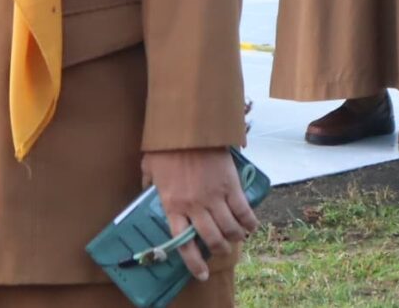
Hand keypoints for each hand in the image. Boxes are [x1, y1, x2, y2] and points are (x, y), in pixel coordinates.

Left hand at [141, 148, 258, 283]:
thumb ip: (149, 183)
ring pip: (230, 229)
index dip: (194, 262)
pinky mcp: (231, 186)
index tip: (201, 273)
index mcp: (172, 205)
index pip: (183, 243)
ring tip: (236, 238)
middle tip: (222, 249)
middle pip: (211, 239)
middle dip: (219, 249)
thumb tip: (147, 189)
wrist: (188, 125)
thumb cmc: (165, 145)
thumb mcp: (150, 167)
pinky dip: (250, 223)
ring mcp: (214, 197)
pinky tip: (251, 226)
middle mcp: (194, 206)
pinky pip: (244, 211)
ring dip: (235, 238)